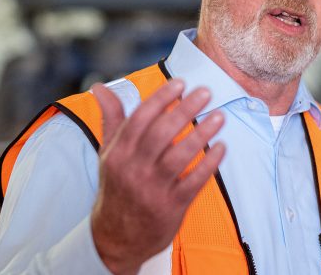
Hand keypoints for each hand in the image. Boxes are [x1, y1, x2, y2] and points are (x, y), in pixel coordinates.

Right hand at [90, 79, 224, 274]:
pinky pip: (193, 182)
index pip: (140, 119)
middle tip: (206, 92)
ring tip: (219, 117)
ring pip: (178, 157)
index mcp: (118, 153)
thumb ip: (111, 118)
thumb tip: (99, 87)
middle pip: (161, 133)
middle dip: (184, 110)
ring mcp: (152, 189)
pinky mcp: (170, 207)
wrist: (116, 238)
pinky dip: (209, 165)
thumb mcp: (108, 153)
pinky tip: (221, 148)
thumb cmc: (116, 186)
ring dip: (201, 135)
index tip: (180, 83)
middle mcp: (133, 169)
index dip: (161, 99)